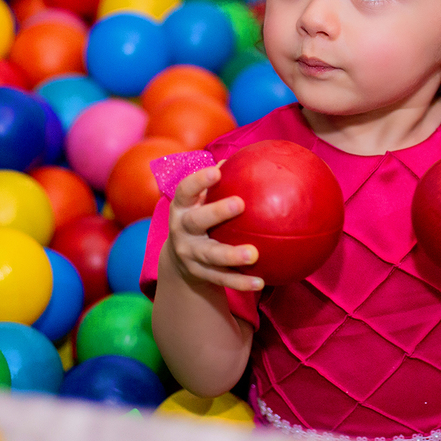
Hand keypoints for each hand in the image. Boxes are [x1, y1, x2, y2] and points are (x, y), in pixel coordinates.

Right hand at [166, 163, 262, 291]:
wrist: (180, 258)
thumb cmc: (200, 216)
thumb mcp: (201, 200)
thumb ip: (219, 182)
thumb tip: (245, 158)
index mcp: (182, 207)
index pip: (185, 190)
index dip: (198, 180)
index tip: (216, 172)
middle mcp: (181, 230)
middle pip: (196, 221)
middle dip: (216, 212)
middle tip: (239, 204)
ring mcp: (189, 254)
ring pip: (210, 255)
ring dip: (231, 255)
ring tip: (254, 254)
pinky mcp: (200, 274)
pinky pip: (221, 279)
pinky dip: (240, 281)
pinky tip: (260, 281)